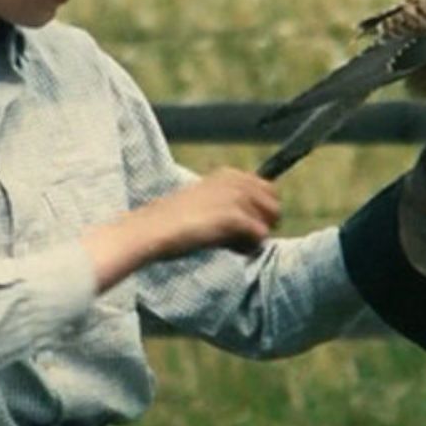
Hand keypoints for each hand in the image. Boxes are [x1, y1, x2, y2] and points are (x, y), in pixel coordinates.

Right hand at [83, 169, 279, 289]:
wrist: (151, 229)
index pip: (267, 188)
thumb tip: (250, 222)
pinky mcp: (231, 217)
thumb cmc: (172, 222)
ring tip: (238, 245)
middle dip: (266, 221)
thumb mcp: (203, 203)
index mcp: (226, 174)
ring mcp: (233, 197)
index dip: (262, 210)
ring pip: (270, 217)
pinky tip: (236, 251)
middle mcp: (234, 181)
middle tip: (246, 238)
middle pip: (274, 201)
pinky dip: (252, 246)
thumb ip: (226, 205)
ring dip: (258, 235)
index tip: (249, 226)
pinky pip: (260, 233)